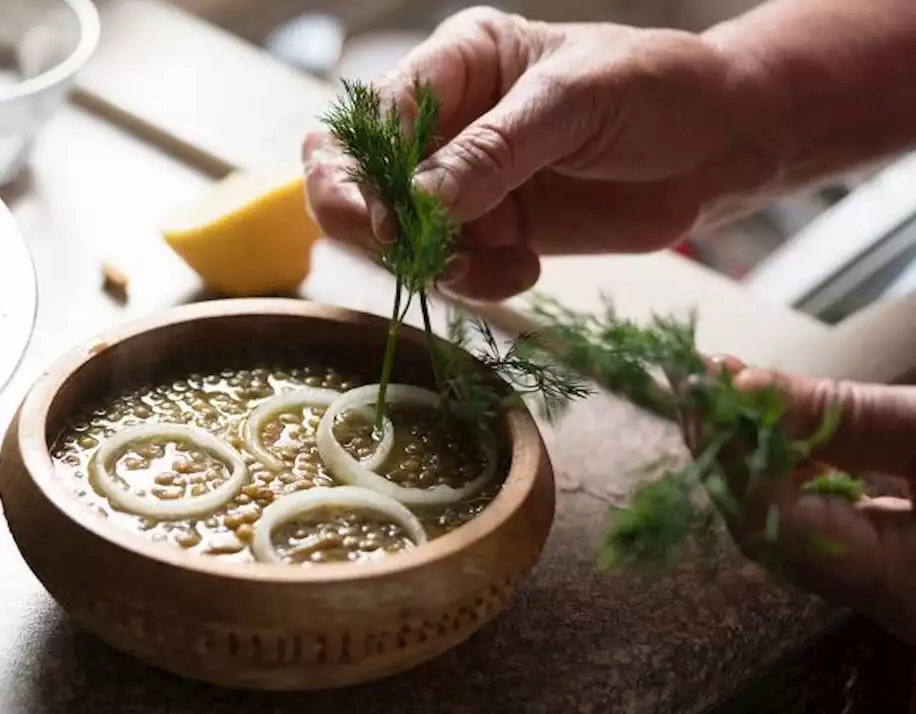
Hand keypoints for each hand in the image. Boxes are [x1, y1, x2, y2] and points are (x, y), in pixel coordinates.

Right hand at [302, 7, 774, 299]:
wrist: (721, 143)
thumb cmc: (655, 90)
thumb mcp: (574, 103)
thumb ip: (494, 151)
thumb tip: (415, 203)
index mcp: (455, 65)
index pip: (367, 120)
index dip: (357, 173)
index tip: (386, 220)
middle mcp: (445, 123)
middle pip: (356, 179)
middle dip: (374, 227)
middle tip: (418, 257)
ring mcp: (464, 182)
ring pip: (398, 236)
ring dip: (436, 263)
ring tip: (501, 263)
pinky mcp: (492, 230)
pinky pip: (451, 270)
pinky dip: (476, 282)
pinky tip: (526, 268)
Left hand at [696, 357, 915, 644]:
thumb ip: (842, 416)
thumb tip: (737, 384)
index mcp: (895, 584)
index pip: (770, 521)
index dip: (725, 449)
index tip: (700, 381)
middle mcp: (883, 596)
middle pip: (768, 525)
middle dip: (727, 449)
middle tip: (699, 378)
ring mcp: (888, 579)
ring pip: (790, 519)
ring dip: (756, 452)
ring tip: (731, 388)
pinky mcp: (896, 554)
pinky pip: (824, 513)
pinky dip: (796, 464)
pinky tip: (781, 420)